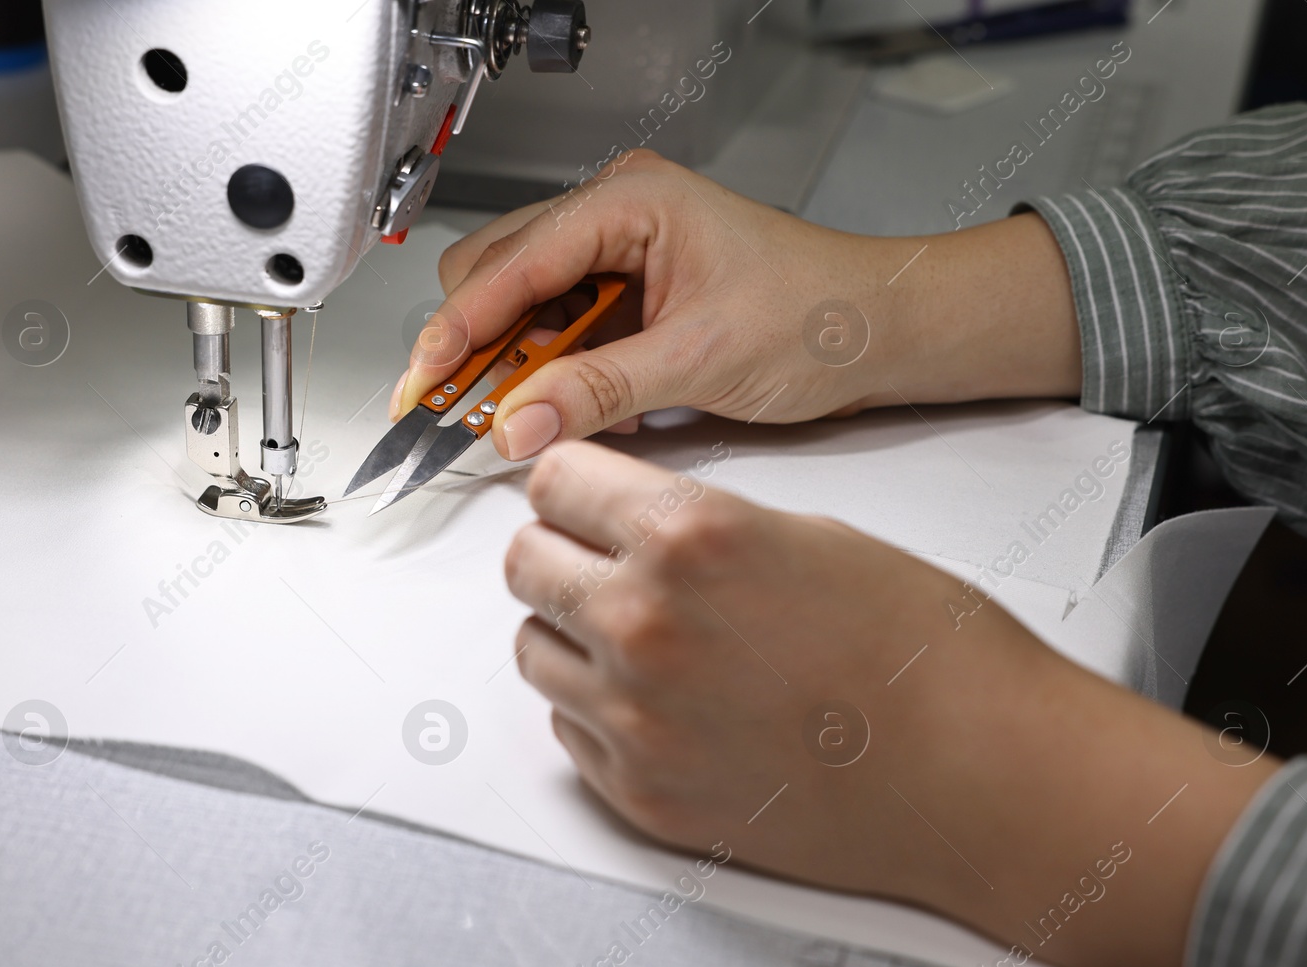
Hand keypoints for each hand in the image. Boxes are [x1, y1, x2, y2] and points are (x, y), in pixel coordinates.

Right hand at [395, 150, 1081, 458]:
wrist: (883, 331)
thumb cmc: (820, 315)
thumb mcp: (700, 359)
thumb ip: (598, 391)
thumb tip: (516, 423)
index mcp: (629, 202)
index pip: (510, 263)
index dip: (459, 331)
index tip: (423, 387)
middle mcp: (617, 216)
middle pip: (500, 277)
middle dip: (480, 349)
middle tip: (470, 414)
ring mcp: (622, 253)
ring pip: (526, 308)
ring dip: (521, 366)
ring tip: (533, 416)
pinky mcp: (633, 294)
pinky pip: (565, 331)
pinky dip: (558, 374)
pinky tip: (577, 405)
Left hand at [504, 440, 1277, 966]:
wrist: (979, 775)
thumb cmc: (927, 655)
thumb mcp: (809, 536)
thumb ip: (698, 527)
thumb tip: (631, 526)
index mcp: (688, 538)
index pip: (552, 482)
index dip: (571, 484)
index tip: (579, 495)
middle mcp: (644, 625)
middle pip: (523, 564)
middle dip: (560, 552)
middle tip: (602, 559)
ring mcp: (635, 721)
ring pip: (535, 651)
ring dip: (574, 634)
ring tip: (646, 637)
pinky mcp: (642, 795)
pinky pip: (571, 732)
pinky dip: (601, 711)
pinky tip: (669, 702)